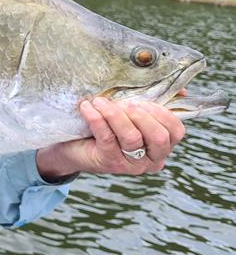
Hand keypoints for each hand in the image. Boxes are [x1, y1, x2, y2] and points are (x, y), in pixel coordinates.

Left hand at [36, 91, 186, 180]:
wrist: (74, 146)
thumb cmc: (108, 125)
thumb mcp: (131, 113)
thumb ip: (154, 102)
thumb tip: (181, 90)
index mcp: (162, 146)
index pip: (176, 131)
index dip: (162, 113)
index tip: (142, 101)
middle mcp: (151, 159)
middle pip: (158, 137)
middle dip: (141, 115)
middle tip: (124, 102)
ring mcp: (130, 164)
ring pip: (132, 137)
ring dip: (115, 114)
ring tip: (99, 101)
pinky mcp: (108, 163)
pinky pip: (107, 138)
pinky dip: (97, 119)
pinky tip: (87, 107)